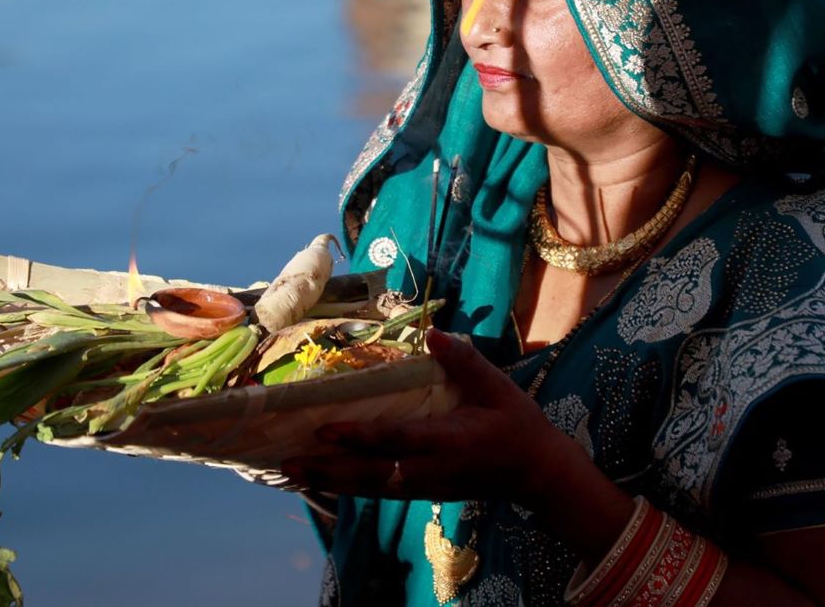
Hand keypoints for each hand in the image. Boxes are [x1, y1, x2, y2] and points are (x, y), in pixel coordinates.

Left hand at [280, 329, 573, 507]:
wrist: (536, 473)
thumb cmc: (517, 424)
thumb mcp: (497, 387)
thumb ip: (464, 361)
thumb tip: (432, 333)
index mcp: (448, 441)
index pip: (397, 440)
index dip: (360, 437)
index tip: (326, 430)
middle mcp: (429, 470)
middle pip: (371, 474)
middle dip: (329, 470)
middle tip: (288, 462)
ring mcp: (425, 486)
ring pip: (370, 487)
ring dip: (330, 481)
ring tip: (291, 473)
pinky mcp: (423, 492)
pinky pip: (379, 491)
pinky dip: (348, 486)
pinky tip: (324, 480)